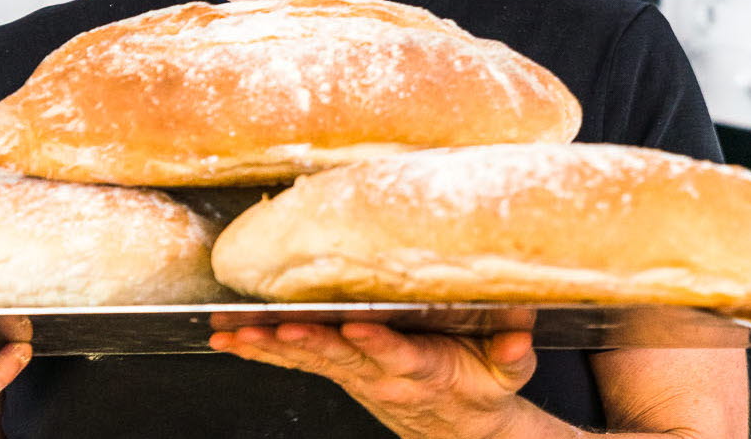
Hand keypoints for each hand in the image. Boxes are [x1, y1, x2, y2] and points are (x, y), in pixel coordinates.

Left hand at [210, 322, 537, 438]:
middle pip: (339, 357)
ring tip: (237, 335)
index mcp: (423, 368)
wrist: (456, 424)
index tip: (355, 325)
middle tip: (275, 329)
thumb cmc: (480, 386)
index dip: (376, 343)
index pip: (397, 355)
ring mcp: (355, 373)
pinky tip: (230, 339)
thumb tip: (520, 332)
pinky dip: (261, 350)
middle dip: (306, 343)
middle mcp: (381, 373)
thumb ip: (512, 353)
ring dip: (270, 347)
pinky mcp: (338, 369)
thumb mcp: (508, 374)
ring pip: (308, 359)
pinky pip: (295, 360)